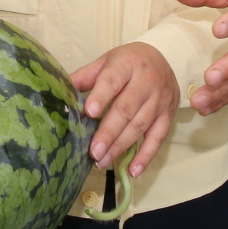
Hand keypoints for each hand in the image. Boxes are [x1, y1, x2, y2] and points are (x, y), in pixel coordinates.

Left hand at [68, 42, 176, 178]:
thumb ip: (85, 76)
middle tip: (93, 152)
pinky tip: (133, 171)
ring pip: (140, 126)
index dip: (101, 96)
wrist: (163, 57)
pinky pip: (158, 138)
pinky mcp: (168, 115)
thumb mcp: (106, 61)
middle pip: (126, 109)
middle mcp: (146, 81)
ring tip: (102, 161)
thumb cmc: (127, 62)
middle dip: (109, 132)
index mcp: (127, 64)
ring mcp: (160, 100)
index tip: (88, 112)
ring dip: (121, 146)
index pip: (113, 81)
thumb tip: (59, 93)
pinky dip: (146, 156)